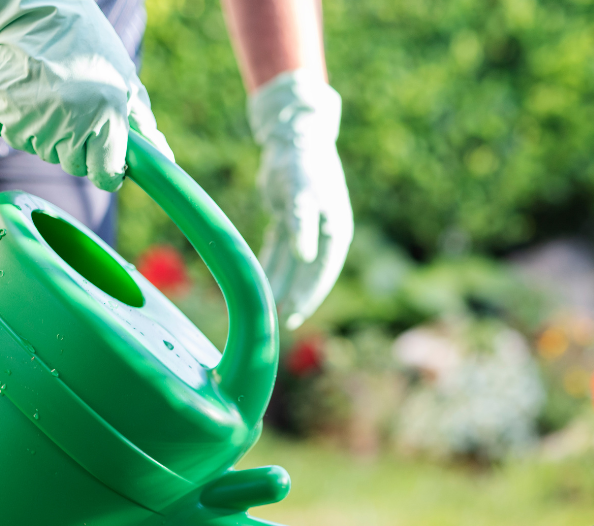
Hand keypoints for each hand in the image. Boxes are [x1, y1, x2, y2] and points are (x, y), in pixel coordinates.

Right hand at [0, 0, 173, 190]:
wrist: (36, 16)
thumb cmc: (89, 47)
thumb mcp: (125, 81)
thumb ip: (143, 124)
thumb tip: (164, 158)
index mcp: (106, 115)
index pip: (105, 175)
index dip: (109, 171)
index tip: (108, 161)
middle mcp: (73, 123)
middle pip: (76, 167)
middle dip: (81, 149)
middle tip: (80, 113)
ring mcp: (40, 122)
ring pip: (50, 154)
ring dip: (55, 137)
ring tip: (58, 99)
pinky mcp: (12, 119)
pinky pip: (24, 141)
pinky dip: (31, 126)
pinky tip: (37, 98)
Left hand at [248, 70, 353, 329]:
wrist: (295, 135)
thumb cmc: (302, 163)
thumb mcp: (302, 193)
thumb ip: (302, 224)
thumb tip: (305, 258)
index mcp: (333, 231)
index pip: (322, 271)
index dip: (308, 295)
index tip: (293, 314)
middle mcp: (322, 233)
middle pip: (308, 274)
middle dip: (294, 297)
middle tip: (279, 321)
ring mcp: (306, 227)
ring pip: (291, 264)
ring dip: (280, 285)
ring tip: (267, 309)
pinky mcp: (288, 220)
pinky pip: (279, 251)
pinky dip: (270, 266)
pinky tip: (259, 282)